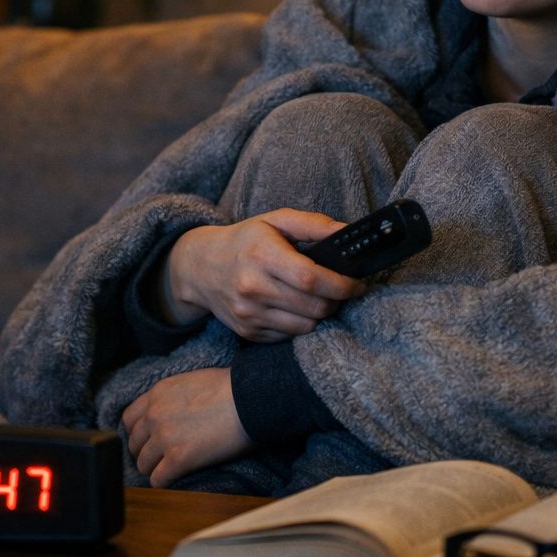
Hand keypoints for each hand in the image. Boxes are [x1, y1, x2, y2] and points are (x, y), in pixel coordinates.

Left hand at [122, 368, 252, 486]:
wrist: (250, 398)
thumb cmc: (229, 387)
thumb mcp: (190, 381)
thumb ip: (172, 397)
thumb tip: (172, 412)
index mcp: (156, 394)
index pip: (129, 419)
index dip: (138, 433)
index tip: (148, 440)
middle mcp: (154, 415)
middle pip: (134, 444)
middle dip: (145, 452)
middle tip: (160, 457)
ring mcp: (164, 438)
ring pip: (143, 464)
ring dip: (154, 468)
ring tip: (169, 470)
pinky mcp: (179, 459)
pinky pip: (158, 480)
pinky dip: (164, 483)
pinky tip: (175, 480)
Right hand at [156, 209, 366, 342]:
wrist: (200, 268)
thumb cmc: (245, 241)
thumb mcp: (275, 221)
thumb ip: (314, 224)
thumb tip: (348, 231)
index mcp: (262, 255)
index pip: (310, 279)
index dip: (341, 285)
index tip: (356, 284)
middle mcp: (253, 287)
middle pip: (313, 307)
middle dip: (336, 302)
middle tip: (342, 292)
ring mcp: (249, 314)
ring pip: (305, 326)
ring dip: (321, 315)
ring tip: (319, 299)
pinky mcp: (248, 332)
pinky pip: (289, 335)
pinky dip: (300, 324)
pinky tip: (296, 308)